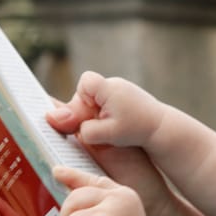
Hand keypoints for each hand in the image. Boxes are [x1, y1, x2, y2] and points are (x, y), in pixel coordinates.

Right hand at [47, 71, 163, 148]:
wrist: (163, 129)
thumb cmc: (136, 130)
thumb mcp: (106, 133)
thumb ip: (80, 126)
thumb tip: (52, 118)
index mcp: (108, 88)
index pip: (85, 83)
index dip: (81, 99)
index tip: (90, 114)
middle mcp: (113, 84)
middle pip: (85, 95)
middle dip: (86, 112)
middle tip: (98, 129)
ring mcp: (118, 90)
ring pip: (94, 101)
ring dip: (95, 116)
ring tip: (109, 130)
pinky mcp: (122, 98)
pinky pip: (103, 104)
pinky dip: (104, 116)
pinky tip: (113, 128)